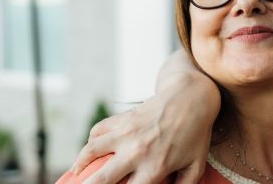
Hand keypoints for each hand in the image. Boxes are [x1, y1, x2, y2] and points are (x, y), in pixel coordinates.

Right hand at [72, 51, 220, 183]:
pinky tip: (89, 151)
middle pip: (101, 180)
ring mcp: (126, 133)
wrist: (191, 97)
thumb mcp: (196, 165)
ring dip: (80, 165)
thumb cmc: (196, 134)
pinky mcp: (123, 118)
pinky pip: (97, 130)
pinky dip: (90, 141)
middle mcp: (136, 152)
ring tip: (77, 175)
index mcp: (155, 167)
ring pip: (90, 152)